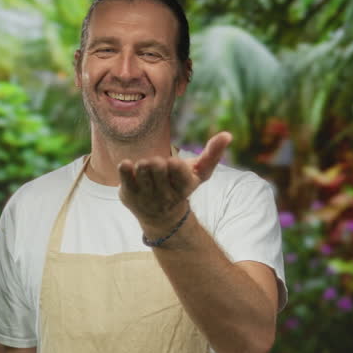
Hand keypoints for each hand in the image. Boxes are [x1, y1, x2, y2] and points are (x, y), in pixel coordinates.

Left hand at [117, 132, 232, 230]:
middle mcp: (165, 195)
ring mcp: (146, 197)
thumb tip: (228, 135)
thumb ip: (213, 154)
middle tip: (157, 166)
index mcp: (184, 188)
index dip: (174, 165)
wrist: (161, 217)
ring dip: (144, 163)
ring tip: (146, 170)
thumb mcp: (200, 173)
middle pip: (157, 166)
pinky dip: (125, 168)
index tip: (173, 163)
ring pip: (142, 168)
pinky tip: (127, 165)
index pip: (178, 172)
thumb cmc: (181, 186)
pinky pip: (124, 177)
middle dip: (157, 161)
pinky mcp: (129, 195)